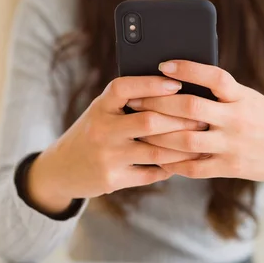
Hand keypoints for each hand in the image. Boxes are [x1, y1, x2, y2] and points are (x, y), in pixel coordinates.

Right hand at [27, 76, 203, 213]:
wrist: (61, 168)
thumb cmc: (93, 132)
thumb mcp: (102, 112)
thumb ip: (127, 102)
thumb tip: (174, 90)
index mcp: (100, 107)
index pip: (124, 88)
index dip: (151, 84)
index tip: (176, 83)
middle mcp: (102, 129)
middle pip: (149, 121)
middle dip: (180, 120)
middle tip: (202, 119)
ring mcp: (107, 156)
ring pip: (155, 150)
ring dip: (182, 147)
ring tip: (200, 141)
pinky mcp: (112, 179)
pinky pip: (150, 173)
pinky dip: (169, 168)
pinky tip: (182, 163)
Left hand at [127, 61, 263, 188]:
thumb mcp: (250, 99)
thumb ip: (223, 93)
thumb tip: (182, 80)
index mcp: (244, 97)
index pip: (215, 77)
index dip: (189, 69)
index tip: (164, 65)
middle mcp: (238, 119)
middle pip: (191, 109)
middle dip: (159, 103)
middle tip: (136, 99)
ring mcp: (233, 145)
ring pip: (186, 140)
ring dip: (158, 134)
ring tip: (138, 127)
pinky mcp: (230, 168)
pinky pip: (195, 167)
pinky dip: (173, 162)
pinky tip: (157, 156)